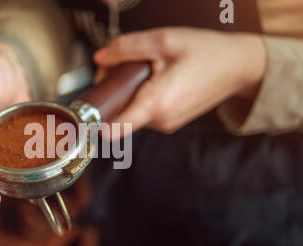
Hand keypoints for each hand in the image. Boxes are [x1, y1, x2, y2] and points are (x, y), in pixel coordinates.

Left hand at [94, 27, 265, 137]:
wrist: (239, 67)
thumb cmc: (208, 53)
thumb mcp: (164, 40)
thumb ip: (127, 48)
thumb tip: (101, 57)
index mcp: (157, 103)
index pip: (115, 128)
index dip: (94, 123)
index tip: (85, 114)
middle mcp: (160, 120)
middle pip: (118, 112)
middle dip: (111, 89)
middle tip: (118, 64)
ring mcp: (166, 124)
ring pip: (130, 111)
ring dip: (127, 91)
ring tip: (144, 68)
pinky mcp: (169, 122)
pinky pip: (143, 111)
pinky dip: (140, 95)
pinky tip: (153, 77)